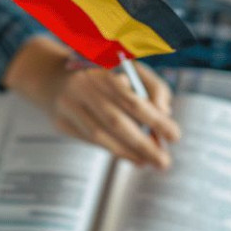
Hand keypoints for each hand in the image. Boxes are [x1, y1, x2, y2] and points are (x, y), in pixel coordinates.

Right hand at [5, 37, 179, 168]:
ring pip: (100, 135)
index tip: (175, 136)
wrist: (54, 78)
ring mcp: (68, 105)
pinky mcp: (60, 123)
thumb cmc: (103, 74)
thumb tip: (164, 113)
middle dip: (143, 144)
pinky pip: (91, 141)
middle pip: (115, 120)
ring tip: (149, 162)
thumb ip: (153, 88)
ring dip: (128, 152)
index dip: (154, 119)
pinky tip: (133, 158)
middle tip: (164, 161)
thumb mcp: (131, 69)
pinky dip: (114, 151)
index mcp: (103, 67)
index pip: (132, 99)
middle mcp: (83, 85)